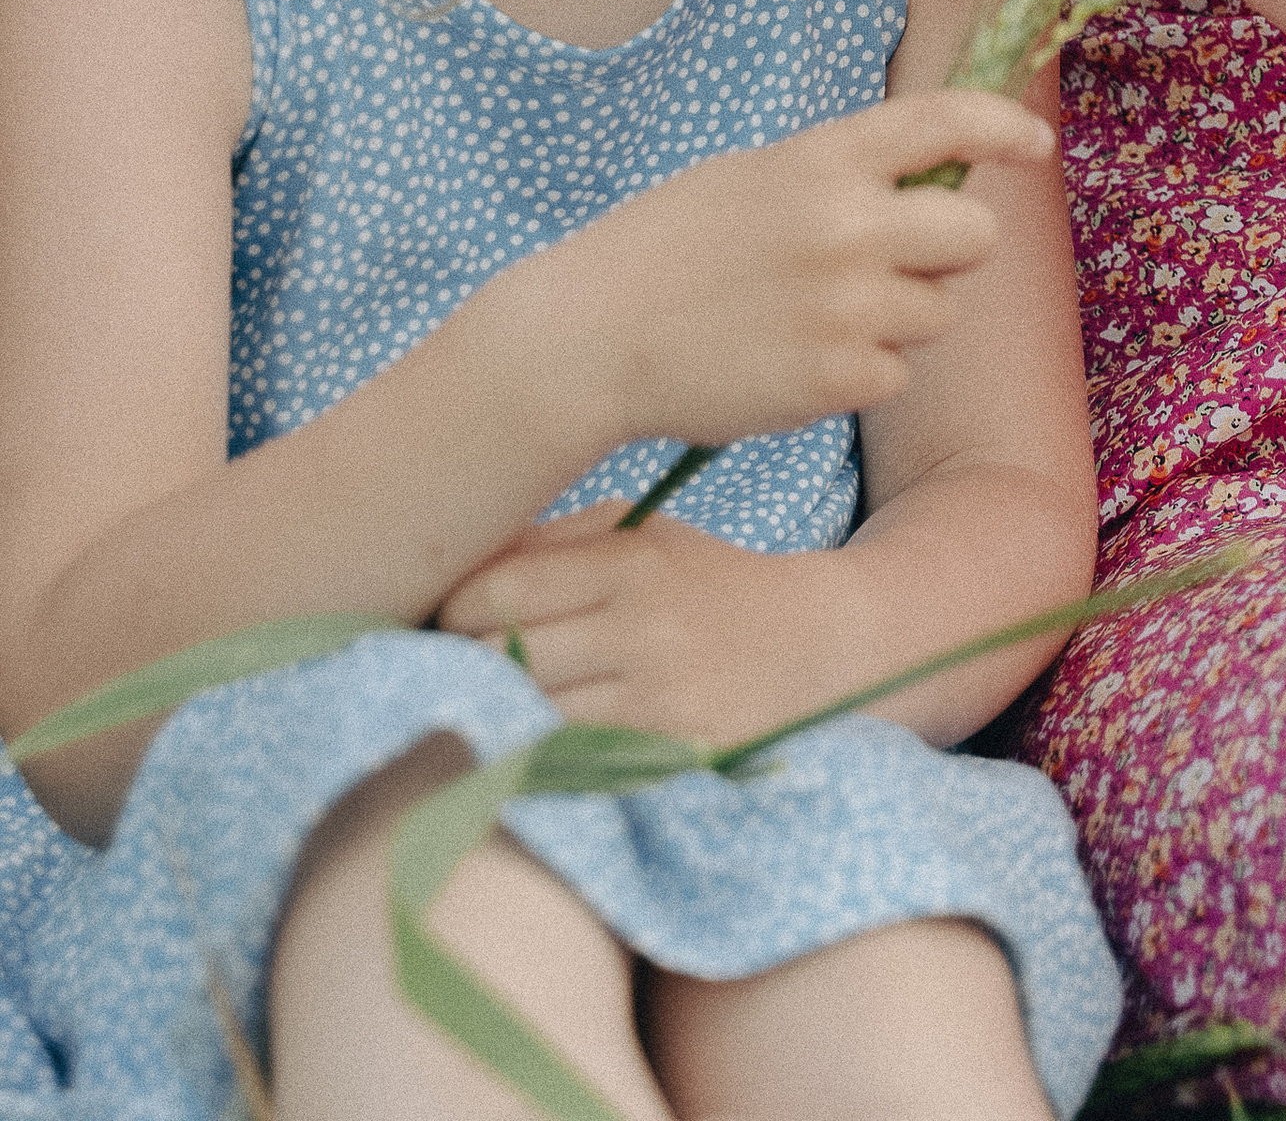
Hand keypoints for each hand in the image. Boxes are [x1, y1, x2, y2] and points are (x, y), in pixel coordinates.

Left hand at [437, 506, 838, 743]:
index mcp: (631, 563)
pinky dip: (543, 754)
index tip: (452, 617)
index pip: (498, 589)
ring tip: (500, 703)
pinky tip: (543, 741)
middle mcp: (642, 629)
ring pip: (528, 717)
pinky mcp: (668, 758)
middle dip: (468, 663)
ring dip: (501, 714)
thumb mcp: (646, 536)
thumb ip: (557, 541)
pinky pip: (570, 763)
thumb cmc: (710, 584)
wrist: (820, 647)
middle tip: (466, 665)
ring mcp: (656, 701)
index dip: (455, 607)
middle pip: (500, 657)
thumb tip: (462, 566)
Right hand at [566, 90, 1052, 458]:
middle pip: (976, 235)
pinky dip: (860, 375)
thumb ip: (842, 176)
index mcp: (824, 158)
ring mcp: (848, 305)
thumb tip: (933, 183)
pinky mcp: (837, 379)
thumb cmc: (669, 250)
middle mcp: (849, 224)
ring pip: (939, 313)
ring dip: (902, 320)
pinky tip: (796, 362)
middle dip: (953, 252)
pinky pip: (896, 375)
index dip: (1003, 128)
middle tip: (900, 264)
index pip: (945, 120)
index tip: (1035, 145)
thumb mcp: (754, 178)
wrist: (591, 336)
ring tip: (820, 318)